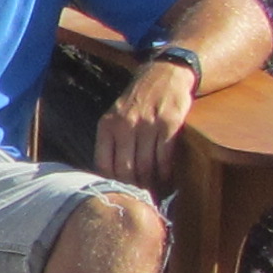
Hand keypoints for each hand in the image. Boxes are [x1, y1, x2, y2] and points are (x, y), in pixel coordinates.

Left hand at [97, 58, 195, 187]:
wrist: (164, 75)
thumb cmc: (137, 101)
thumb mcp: (115, 116)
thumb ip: (110, 142)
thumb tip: (109, 176)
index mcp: (107, 125)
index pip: (103, 164)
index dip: (112, 183)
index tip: (120, 192)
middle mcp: (125, 125)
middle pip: (125, 169)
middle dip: (133, 187)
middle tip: (139, 197)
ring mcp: (147, 125)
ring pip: (146, 166)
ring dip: (150, 183)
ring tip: (153, 191)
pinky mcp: (168, 125)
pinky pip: (164, 157)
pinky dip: (165, 172)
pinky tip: (165, 178)